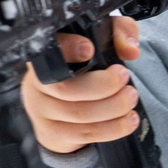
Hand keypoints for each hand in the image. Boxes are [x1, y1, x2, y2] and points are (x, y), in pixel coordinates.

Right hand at [20, 17, 142, 153]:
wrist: (62, 111)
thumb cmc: (83, 70)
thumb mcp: (101, 42)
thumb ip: (118, 33)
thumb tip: (130, 49)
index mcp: (45, 55)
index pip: (50, 49)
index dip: (68, 49)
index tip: (89, 49)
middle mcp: (36, 82)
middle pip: (66, 89)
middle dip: (103, 86)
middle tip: (125, 78)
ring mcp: (41, 111)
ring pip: (79, 114)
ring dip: (113, 108)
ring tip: (131, 98)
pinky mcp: (52, 133)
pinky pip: (84, 134)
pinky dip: (112, 129)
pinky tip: (128, 120)